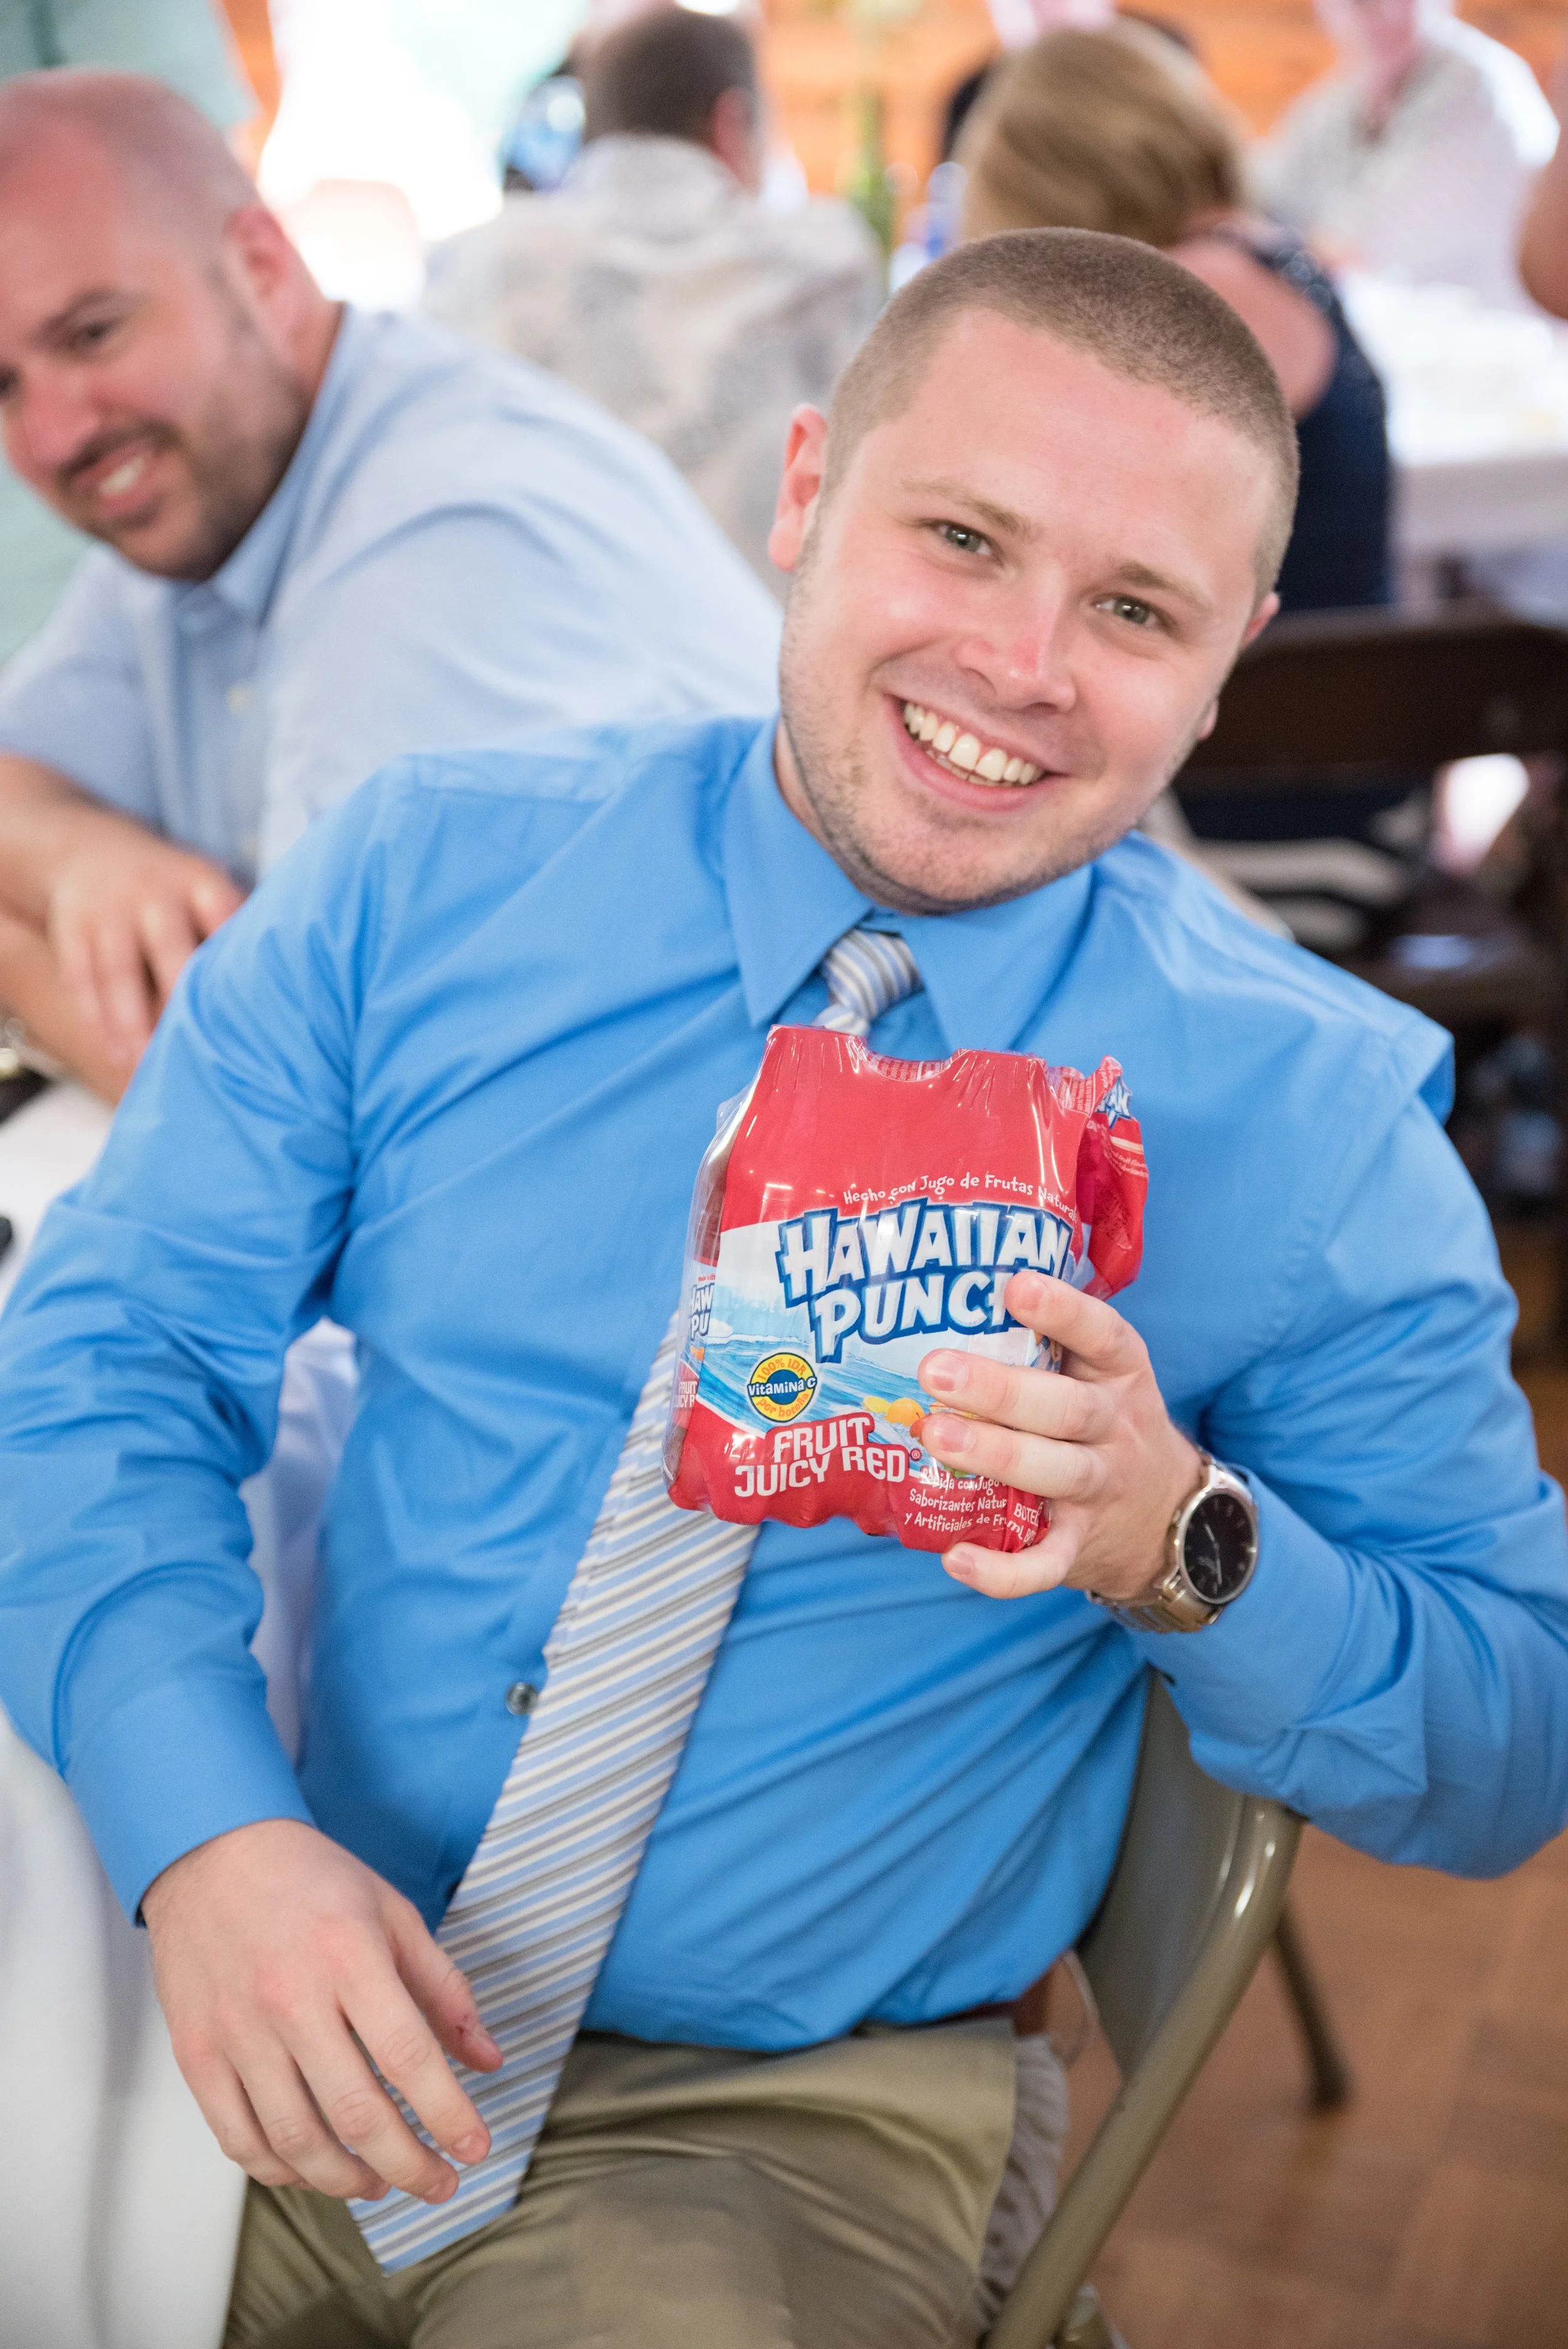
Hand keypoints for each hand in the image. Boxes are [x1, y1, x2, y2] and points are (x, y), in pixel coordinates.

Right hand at [44, 827, 243, 1072]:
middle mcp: (154, 893)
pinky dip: (98, 1018)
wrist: (88, 849)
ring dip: (131, 1023)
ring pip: (118, 972)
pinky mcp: (73, 927)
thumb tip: (298, 991)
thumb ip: (239, 930)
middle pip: (169, 947)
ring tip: (146, 1067)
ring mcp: (109, 909)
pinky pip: (82, 976)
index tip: (256, 1004)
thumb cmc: (173, 892)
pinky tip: (115, 1052)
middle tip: (200, 1051)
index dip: (235, 955)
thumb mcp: (206, 889)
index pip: (223, 915)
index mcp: (200, 883)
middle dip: (181, 999)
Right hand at [143, 1819, 502, 2203]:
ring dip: (348, 2180)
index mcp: (350, 1955)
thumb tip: (488, 2060)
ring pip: (297, 2140)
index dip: (449, 2114)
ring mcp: (238, 2031)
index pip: (409, 2057)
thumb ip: (443, 1989)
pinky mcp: (197, 2052)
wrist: (210, 1849)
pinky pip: (239, 2138)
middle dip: (410, 2165)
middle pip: (357, 2113)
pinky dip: (281, 2170)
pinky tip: (315, 2170)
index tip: (476, 2148)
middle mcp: (291, 1998)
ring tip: (382, 2185)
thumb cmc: (310, 1879)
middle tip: (440, 2186)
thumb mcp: (392, 1913)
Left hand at [919, 1270, 1200, 1601]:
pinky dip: (1003, 1571)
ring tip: (934, 1437)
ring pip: (1055, 1473)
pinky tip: (955, 1558)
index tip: (1015, 1286)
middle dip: (1000, 1390)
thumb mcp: (1097, 1374)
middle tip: (935, 1371)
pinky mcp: (1081, 1545)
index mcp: (1120, 1375)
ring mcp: (1100, 1489)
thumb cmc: (1101, 1423)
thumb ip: (1045, 1342)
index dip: (1063, 1311)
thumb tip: (946, 1295)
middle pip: (1065, 1408)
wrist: (1165, 1515)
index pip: (1103, 1335)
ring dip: (995, 1456)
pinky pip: (1046, 1562)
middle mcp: (1115, 1429)